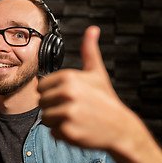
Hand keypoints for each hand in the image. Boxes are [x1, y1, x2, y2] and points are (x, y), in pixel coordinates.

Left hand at [37, 26, 143, 150]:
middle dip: (53, 107)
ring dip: (57, 121)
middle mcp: (67, 93)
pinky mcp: (68, 131)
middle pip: (41, 102)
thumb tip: (92, 30)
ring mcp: (68, 112)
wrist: (120, 128)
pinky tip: (77, 128)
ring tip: (75, 118)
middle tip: (72, 109)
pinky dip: (62, 133)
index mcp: (69, 77)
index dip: (52, 92)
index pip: (41, 87)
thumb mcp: (97, 73)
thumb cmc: (106, 99)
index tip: (67, 96)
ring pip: (45, 118)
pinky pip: (53, 132)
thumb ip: (89, 51)